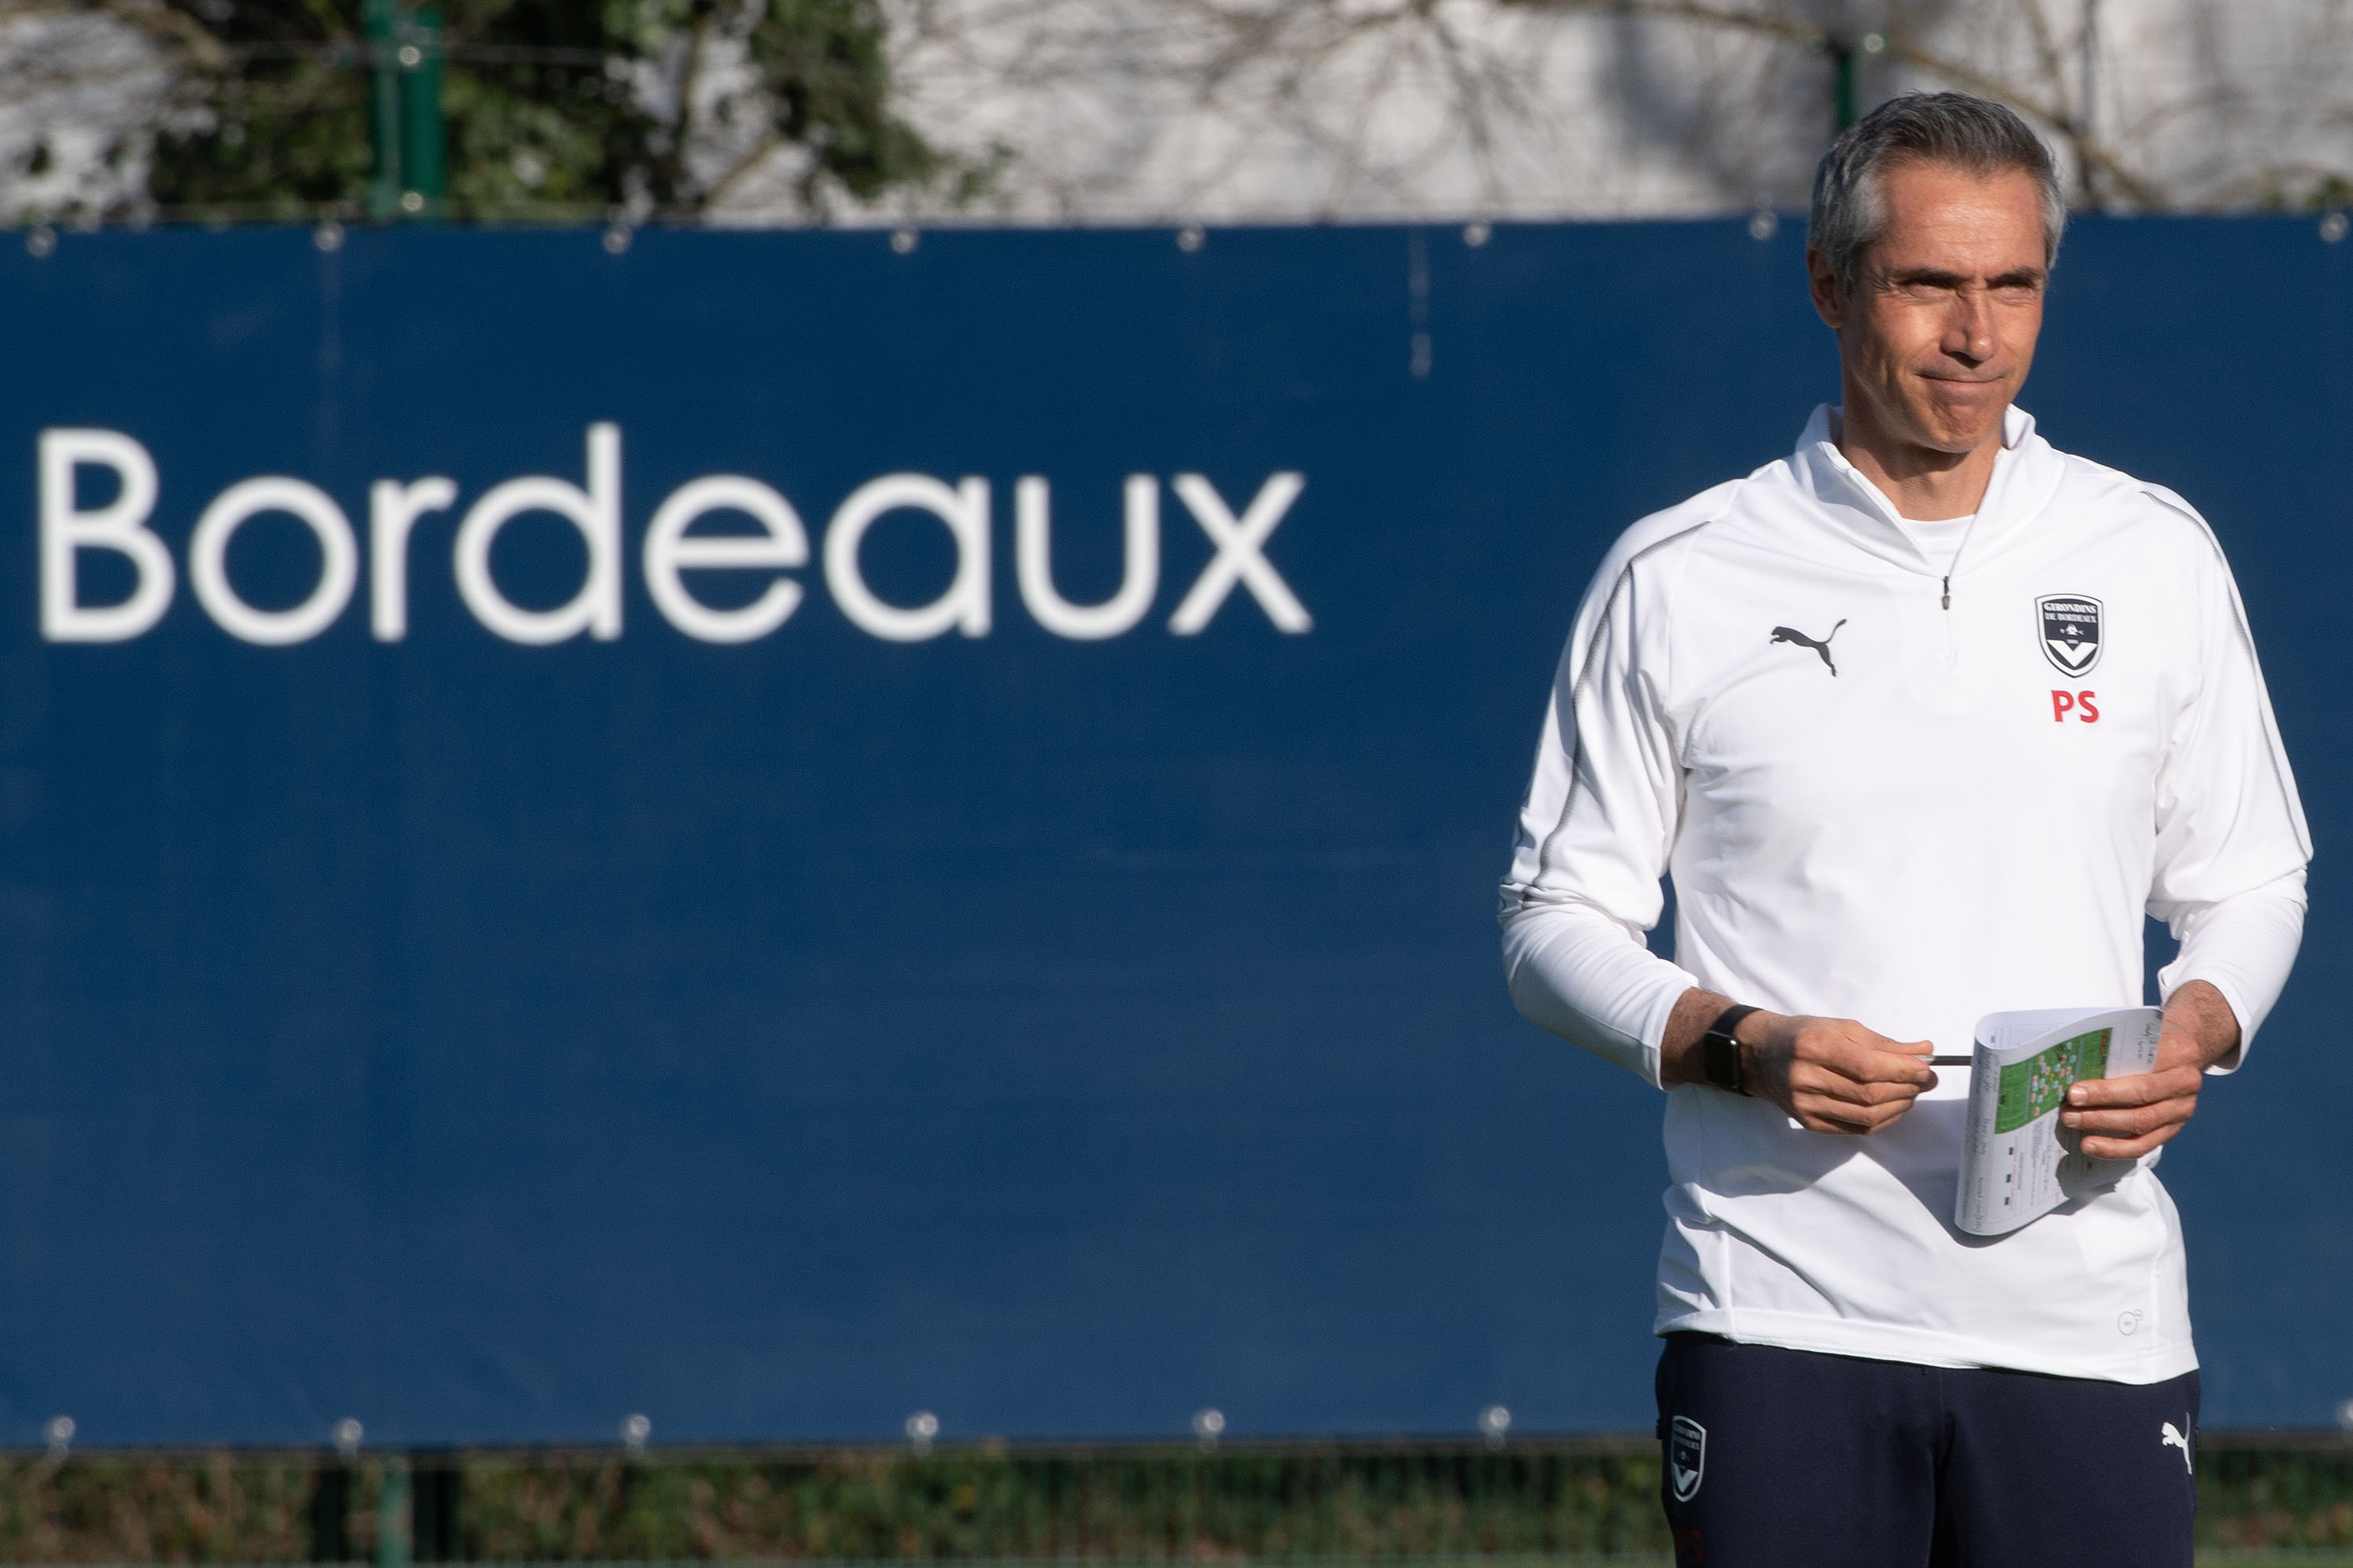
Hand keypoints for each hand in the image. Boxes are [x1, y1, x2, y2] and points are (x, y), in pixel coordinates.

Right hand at [1658, 990, 1935, 1134]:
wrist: (1759, 1055)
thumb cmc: (1803, 1035)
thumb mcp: (1840, 1027)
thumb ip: (1883, 1042)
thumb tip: (1924, 1052)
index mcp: (1814, 1045)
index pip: (1869, 1066)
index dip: (1904, 1071)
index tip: (1926, 1069)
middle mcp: (1805, 1077)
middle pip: (1870, 1094)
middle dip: (1907, 1089)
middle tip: (1925, 1081)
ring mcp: (1805, 1104)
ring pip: (1866, 1115)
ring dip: (1898, 1106)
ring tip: (1910, 1093)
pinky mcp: (1808, 1122)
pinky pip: (1855, 1128)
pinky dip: (1882, 1120)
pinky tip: (1892, 1107)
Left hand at [2060, 980, 2240, 1159]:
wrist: (2183, 1051)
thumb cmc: (2151, 1041)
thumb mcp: (2140, 1033)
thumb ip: (2117, 1047)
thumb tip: (2070, 1066)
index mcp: (2179, 1053)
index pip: (2139, 1072)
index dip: (2105, 1087)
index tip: (2073, 1092)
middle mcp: (2185, 1082)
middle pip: (2140, 1099)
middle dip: (2099, 1107)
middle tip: (2067, 1111)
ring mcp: (2182, 1108)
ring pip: (2141, 1124)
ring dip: (2102, 1126)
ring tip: (2072, 1123)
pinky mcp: (2173, 1128)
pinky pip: (2144, 1145)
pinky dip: (2116, 1148)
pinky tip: (2091, 1146)